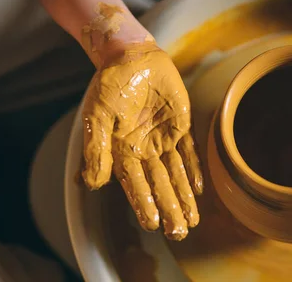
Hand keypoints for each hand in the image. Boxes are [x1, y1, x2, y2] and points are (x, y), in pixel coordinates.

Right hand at [81, 42, 202, 239]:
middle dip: (169, 208)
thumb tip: (92, 184)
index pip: (134, 183)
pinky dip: (194, 170)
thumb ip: (96, 148)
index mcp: (122, 150)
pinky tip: (199, 189)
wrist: (132, 57)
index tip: (152, 224)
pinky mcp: (180, 126)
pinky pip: (189, 151)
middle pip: (159, 184)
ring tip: (191, 221)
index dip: (144, 203)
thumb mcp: (98, 114)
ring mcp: (163, 138)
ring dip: (184, 196)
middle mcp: (144, 149)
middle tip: (179, 233)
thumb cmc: (110, 84)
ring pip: (175, 173)